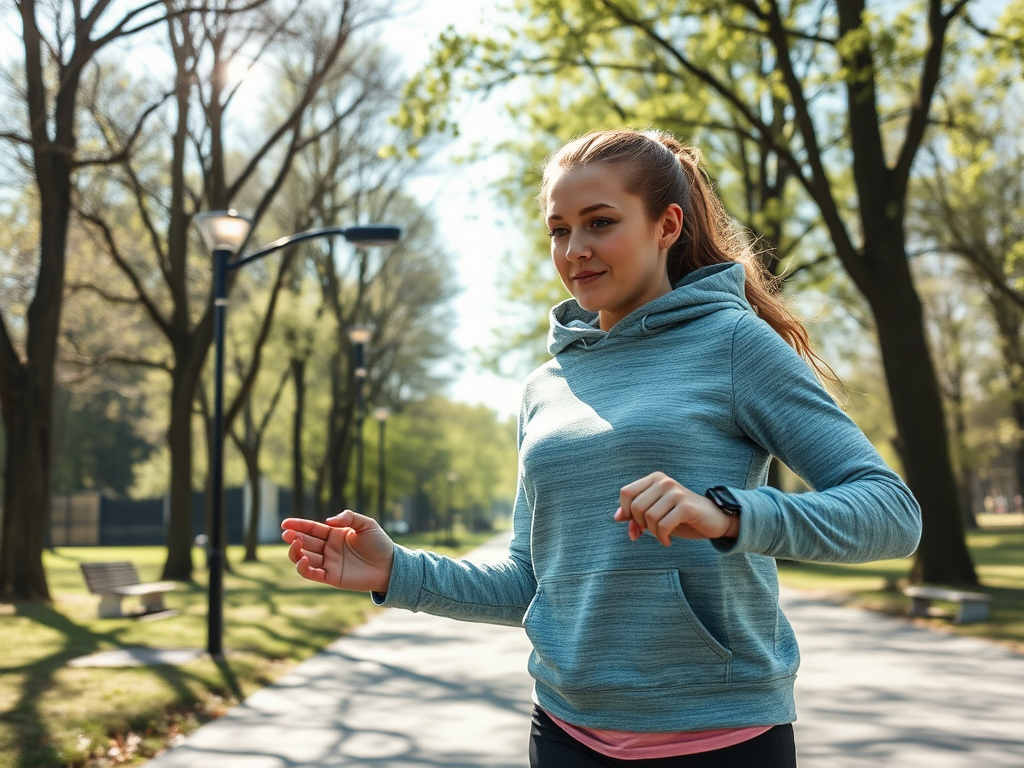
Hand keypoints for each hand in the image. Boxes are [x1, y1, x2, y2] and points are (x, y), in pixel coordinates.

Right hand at [280, 510, 394, 592]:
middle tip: (287, 534)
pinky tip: (302, 559)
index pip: (312, 529)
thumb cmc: (380, 544)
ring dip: (296, 552)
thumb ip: (348, 518)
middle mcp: (329, 548)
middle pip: (305, 542)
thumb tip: (328, 520)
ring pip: (304, 558)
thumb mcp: (366, 524)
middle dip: (294, 537)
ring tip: (296, 545)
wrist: (389, 566)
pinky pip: (312, 573)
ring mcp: (329, 563)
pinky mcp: (331, 577)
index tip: (284, 523)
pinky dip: (303, 568)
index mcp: (335, 534)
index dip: (298, 525)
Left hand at [614, 472, 739, 545]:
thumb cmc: (681, 517)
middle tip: (650, 532)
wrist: (713, 520)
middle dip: (640, 524)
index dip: (625, 512)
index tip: (636, 525)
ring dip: (653, 533)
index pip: (626, 493)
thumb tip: (617, 518)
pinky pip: (662, 526)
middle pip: (635, 507)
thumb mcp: (656, 513)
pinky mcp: (685, 506)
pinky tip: (668, 541)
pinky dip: (662, 538)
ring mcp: (675, 492)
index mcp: (654, 479)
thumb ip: (635, 513)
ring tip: (662, 535)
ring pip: (648, 517)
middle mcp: (664, 482)